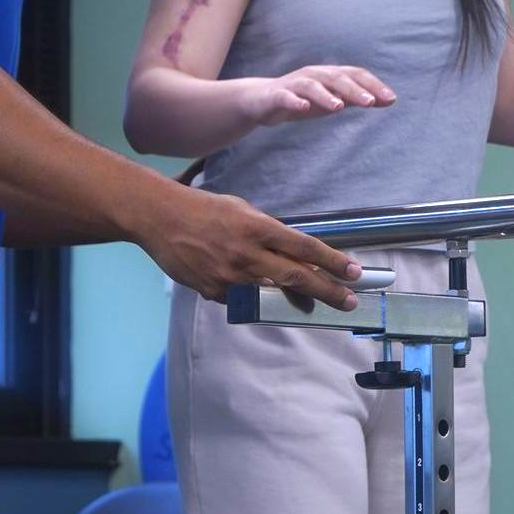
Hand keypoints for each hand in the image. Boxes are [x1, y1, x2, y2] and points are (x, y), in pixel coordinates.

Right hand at [132, 184, 360, 309]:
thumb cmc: (202, 208)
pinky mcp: (214, 291)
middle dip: (328, 291)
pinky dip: (249, 293)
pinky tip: (243, 284)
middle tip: (350, 301)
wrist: (159, 217)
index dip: (333, 261)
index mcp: (257, 227)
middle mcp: (248, 253)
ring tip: (312, 306)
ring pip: (272, 293)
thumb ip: (267, 231)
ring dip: (295, 300)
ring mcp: (231, 276)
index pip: (305, 247)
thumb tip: (291, 251)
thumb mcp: (242, 209)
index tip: (354, 272)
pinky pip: (241, 298)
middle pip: (297, 277)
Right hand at [241, 65, 396, 126]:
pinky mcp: (277, 95)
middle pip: (336, 78)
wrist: (261, 101)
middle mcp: (314, 75)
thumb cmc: (303, 99)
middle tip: (370, 103)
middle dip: (354, 90)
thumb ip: (358, 99)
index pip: (355, 75)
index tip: (390, 99)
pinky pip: (286, 96)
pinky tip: (303, 107)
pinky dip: (295, 100)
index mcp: (329, 75)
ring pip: (312, 85)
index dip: (373, 85)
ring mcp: (294, 84)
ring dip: (326, 94)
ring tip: (339, 106)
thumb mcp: (334, 100)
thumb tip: (390, 100)